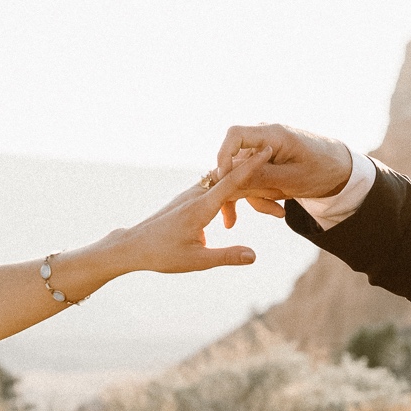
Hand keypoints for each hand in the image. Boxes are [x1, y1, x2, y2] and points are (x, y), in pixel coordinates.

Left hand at [113, 148, 272, 272]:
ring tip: (262, 175)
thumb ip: (226, 256)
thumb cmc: (162, 255)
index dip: (252, 165)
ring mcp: (190, 195)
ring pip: (222, 181)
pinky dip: (229, 185)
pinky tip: (238, 182)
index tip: (267, 149)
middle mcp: (196, 196)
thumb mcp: (197, 261)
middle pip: (232, 179)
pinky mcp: (187, 199)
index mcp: (200, 208)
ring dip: (243, 178)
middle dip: (255, 174)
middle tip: (277, 169)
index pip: (232, 181)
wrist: (133, 245)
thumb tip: (254, 256)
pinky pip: (212, 186)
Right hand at [213, 123, 352, 226]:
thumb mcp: (292, 179)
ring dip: (254, 197)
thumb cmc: (322, 168)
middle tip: (232, 221)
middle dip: (237, 192)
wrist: (340, 169)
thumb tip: (229, 180)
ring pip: (241, 176)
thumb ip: (260, 177)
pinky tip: (277, 210)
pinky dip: (260, 196)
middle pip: (233, 162)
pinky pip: (252, 180)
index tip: (223, 181)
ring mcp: (262, 150)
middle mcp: (263, 138)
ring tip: (278, 212)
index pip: (235, 135)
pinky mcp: (264, 162)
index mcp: (273, 134)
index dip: (223, 156)